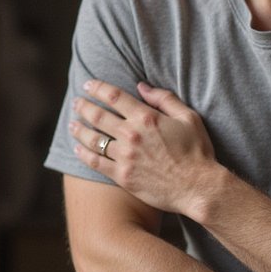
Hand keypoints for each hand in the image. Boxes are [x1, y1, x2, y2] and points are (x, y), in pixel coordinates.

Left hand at [70, 79, 222, 214]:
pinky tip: (77, 149)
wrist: (198, 187)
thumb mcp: (188, 117)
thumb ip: (164, 98)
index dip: (98, 88)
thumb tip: (141, 86)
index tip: (88, 84)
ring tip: (72, 124)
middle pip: (98, 116)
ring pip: (93, 139)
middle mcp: (131, 135)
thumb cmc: (197, 151)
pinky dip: (83, 154)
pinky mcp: (122, 176)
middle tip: (76, 102)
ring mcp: (125, 157)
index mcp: (146, 117)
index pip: (114, 96)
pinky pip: (96, 163)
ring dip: (79, 129)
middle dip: (83, 106)